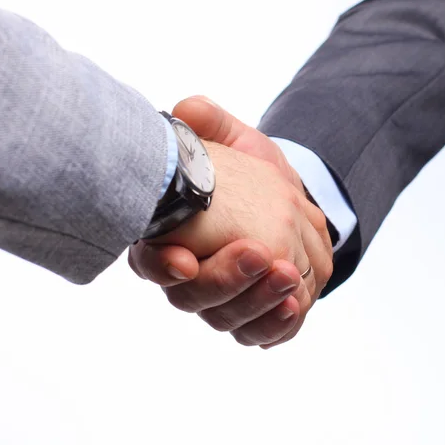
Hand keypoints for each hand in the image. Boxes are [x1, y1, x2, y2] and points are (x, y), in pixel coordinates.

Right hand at [130, 97, 332, 347]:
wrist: (284, 201)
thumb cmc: (249, 172)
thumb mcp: (234, 141)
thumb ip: (210, 125)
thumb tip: (188, 110)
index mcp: (168, 238)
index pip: (151, 262)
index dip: (161, 267)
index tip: (183, 259)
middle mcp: (189, 276)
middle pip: (192, 298)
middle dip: (225, 281)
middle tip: (259, 253)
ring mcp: (222, 299)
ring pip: (227, 320)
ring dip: (256, 303)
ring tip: (286, 276)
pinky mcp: (255, 313)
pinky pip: (261, 334)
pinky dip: (275, 325)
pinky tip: (292, 303)